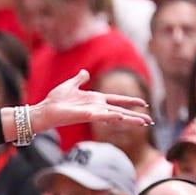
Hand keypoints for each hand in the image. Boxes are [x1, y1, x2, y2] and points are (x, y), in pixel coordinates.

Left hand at [30, 69, 153, 132]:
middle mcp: (97, 107)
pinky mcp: (86, 116)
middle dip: (136, 116)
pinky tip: (122, 118)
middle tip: (151, 121)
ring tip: (145, 122)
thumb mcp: (70, 85)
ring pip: (116, 116)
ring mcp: (93, 112)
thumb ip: (79, 79)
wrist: (44, 110)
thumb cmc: (55, 100)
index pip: (117, 100)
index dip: (130, 102)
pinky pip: (102, 116)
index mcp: (95, 100)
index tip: (144, 104)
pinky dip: (112, 117)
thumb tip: (85, 72)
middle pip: (121, 111)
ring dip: (131, 119)